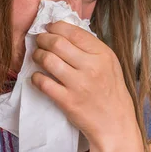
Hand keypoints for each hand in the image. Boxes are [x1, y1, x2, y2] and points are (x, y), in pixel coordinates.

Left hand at [31, 21, 139, 151]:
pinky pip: (43, 83)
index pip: (74, 32)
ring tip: (37, 56)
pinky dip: (35, 77)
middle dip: (42, 39)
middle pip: (57, 43)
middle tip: (39, 40)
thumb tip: (65, 32)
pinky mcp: (68, 101)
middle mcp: (92, 67)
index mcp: (103, 54)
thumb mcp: (109, 64)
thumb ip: (91, 48)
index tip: (48, 28)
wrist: (115, 124)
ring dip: (37, 55)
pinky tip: (36, 77)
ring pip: (48, 60)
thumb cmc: (110, 92)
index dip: (55, 27)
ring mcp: (79, 85)